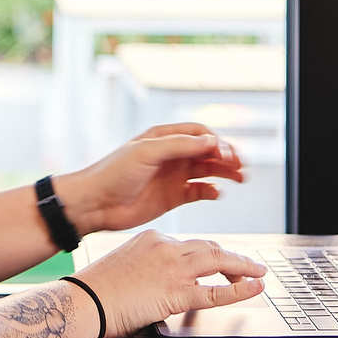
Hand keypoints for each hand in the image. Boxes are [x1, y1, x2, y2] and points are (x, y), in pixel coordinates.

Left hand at [64, 123, 246, 234]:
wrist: (95, 204)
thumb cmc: (114, 173)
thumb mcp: (146, 152)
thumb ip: (180, 146)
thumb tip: (212, 141)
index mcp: (164, 138)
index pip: (199, 133)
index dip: (216, 141)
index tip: (226, 152)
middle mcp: (171, 155)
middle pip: (208, 151)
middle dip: (227, 156)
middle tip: (241, 166)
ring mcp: (172, 176)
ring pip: (207, 170)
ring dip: (225, 172)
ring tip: (240, 178)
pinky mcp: (172, 197)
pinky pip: (198, 191)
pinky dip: (210, 191)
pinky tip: (216, 193)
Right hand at [75, 230, 266, 337]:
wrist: (85, 300)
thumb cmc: (97, 288)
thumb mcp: (125, 265)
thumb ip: (148, 268)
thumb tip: (159, 283)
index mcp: (153, 238)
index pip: (190, 244)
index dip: (209, 254)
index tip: (218, 262)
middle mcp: (166, 247)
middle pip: (209, 247)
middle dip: (232, 256)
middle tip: (249, 265)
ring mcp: (173, 268)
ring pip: (218, 261)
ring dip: (242, 266)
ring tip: (257, 272)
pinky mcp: (175, 292)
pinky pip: (215, 292)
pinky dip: (239, 289)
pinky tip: (253, 288)